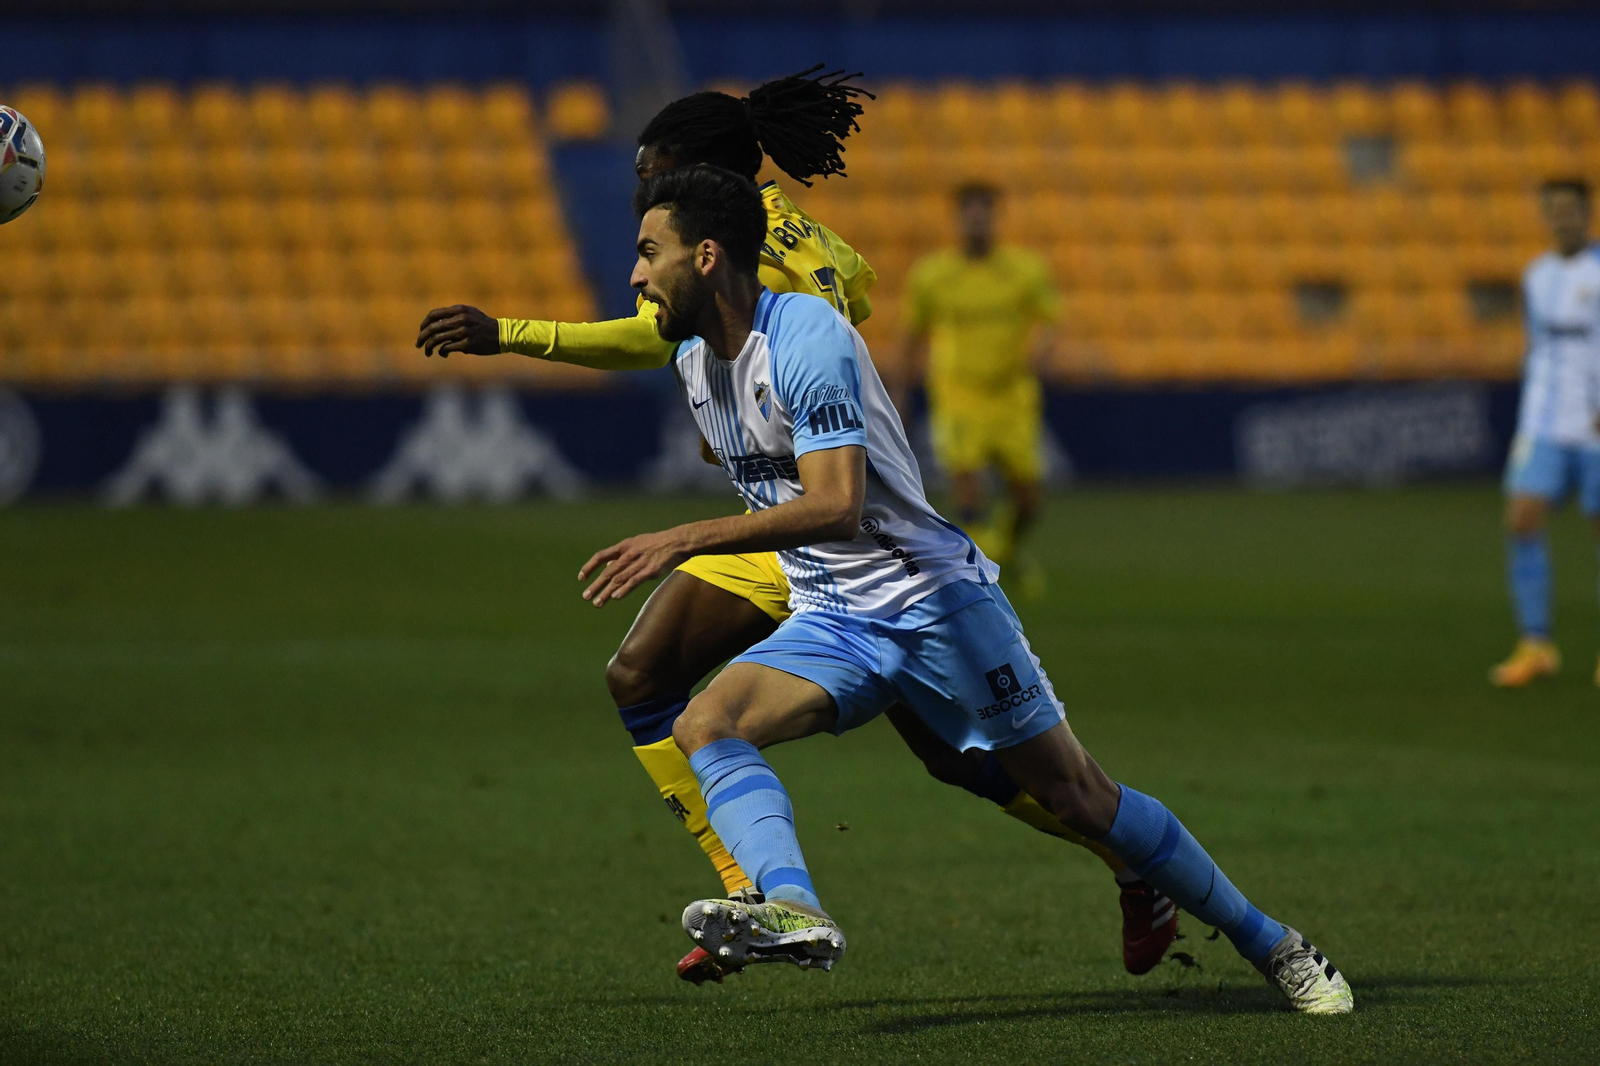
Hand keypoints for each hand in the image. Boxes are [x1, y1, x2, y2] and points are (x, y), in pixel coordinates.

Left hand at [416, 305, 499, 356]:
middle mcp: (460, 319)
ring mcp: (464, 332)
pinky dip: (441, 352)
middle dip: (422, 337)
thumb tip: (435, 324)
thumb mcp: (470, 313)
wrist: (501, 335)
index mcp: (459, 310)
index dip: (424, 323)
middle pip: (433, 328)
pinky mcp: (467, 344)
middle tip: (418, 344)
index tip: (421, 330)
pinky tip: (443, 354)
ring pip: (437, 340)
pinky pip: (447, 348)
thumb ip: (454, 315)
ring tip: (427, 352)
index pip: (434, 315)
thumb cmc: (483, 325)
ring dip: (429, 347)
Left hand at [578, 530, 693, 607]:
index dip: (590, 567)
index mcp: (625, 546)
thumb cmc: (658, 544)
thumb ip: (623, 555)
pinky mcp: (650, 570)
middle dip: (596, 585)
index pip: (601, 556)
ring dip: (606, 592)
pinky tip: (615, 597)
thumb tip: (608, 566)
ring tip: (597, 603)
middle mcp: (629, 554)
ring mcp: (640, 562)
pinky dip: (624, 589)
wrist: (678, 541)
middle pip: (608, 571)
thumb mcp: (637, 544)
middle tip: (585, 597)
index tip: (581, 578)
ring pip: (619, 579)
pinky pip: (634, 581)